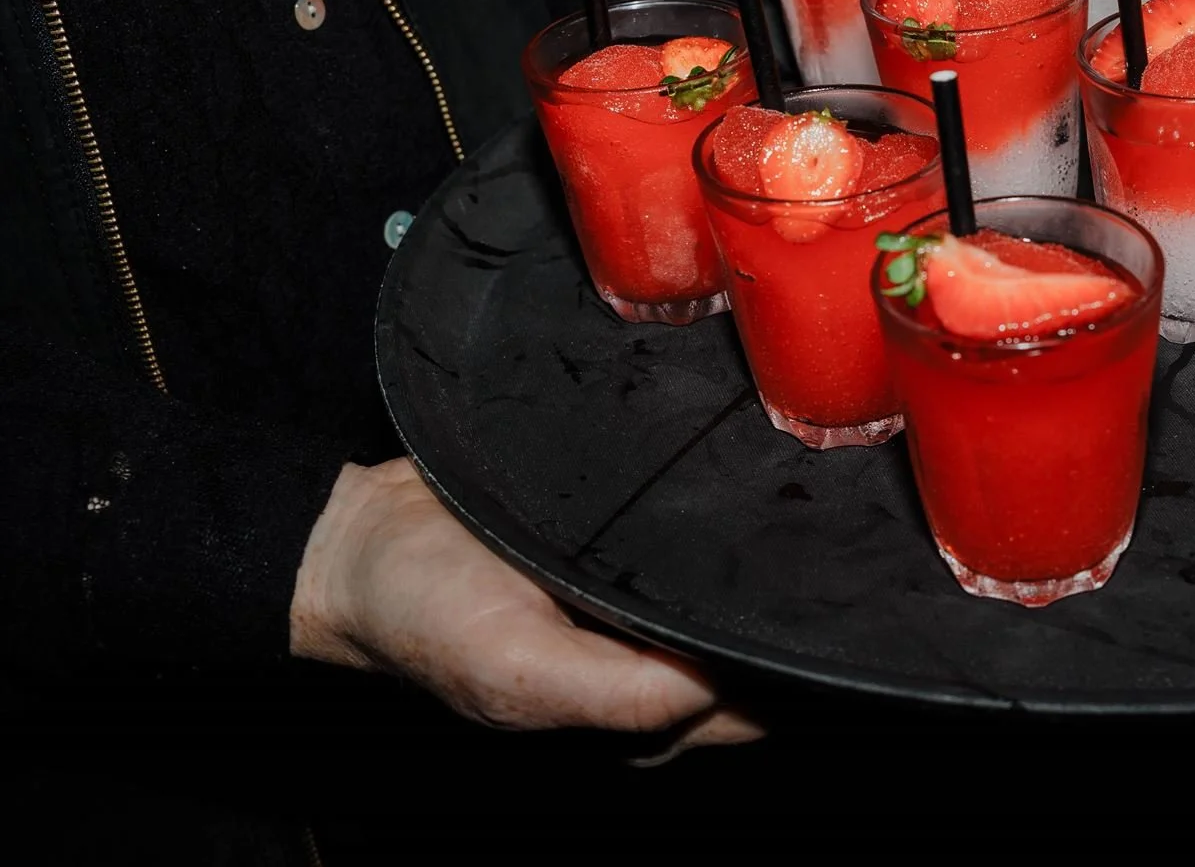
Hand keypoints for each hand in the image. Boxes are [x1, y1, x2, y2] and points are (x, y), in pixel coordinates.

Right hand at [290, 458, 760, 744]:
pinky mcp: (613, 549)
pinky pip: (676, 549)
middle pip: (740, 656)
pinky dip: (700, 534)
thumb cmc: (423, 612)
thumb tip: (718, 688)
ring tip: (765, 531)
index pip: (735, 713)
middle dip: (768, 623)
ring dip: (739, 573)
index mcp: (621, 709)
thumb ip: (621, 694)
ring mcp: (627, 605)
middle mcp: (635, 662)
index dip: (774, 679)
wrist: (362, 534)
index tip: (806, 632)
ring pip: (716, 599)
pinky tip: (713, 508)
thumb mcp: (517, 669)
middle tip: (796, 570)